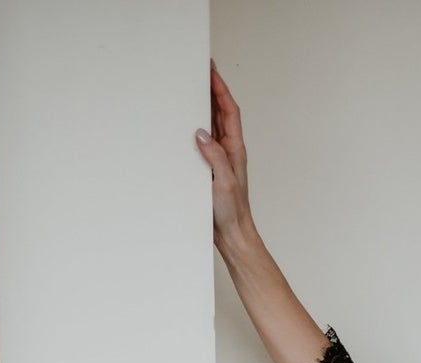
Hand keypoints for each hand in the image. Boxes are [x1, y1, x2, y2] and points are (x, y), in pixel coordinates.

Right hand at [196, 60, 253, 250]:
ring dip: (203, 105)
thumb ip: (214, 156)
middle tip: (200, 69)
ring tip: (192, 86)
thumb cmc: (232, 212)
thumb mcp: (224, 182)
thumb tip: (201, 132)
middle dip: (212, 89)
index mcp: (235, 149)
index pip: (229, 110)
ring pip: (211, 124)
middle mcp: (228, 150)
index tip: (211, 69)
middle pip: (220, 111)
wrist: (232, 235)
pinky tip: (185, 121)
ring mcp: (219, 158)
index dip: (221, 88)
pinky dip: (195, 126)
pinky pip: (202, 141)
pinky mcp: (209, 168)